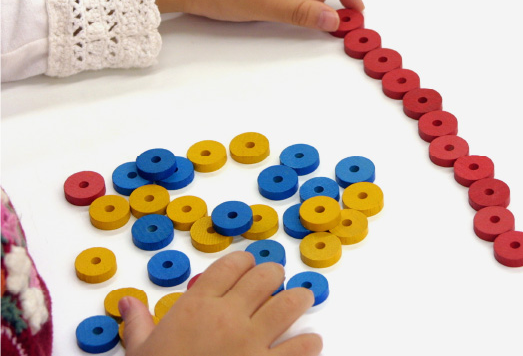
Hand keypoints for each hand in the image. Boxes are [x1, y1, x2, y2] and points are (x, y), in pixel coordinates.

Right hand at [119, 251, 321, 355]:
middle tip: (276, 279)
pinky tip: (309, 341)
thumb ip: (139, 323)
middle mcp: (228, 317)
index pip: (230, 265)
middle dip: (274, 274)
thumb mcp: (140, 351)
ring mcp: (251, 342)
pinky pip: (301, 347)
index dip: (244, 261)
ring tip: (302, 298)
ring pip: (290, 303)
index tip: (249, 265)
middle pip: (264, 277)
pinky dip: (309, 342)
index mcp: (197, 306)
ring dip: (299, 298)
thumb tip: (128, 302)